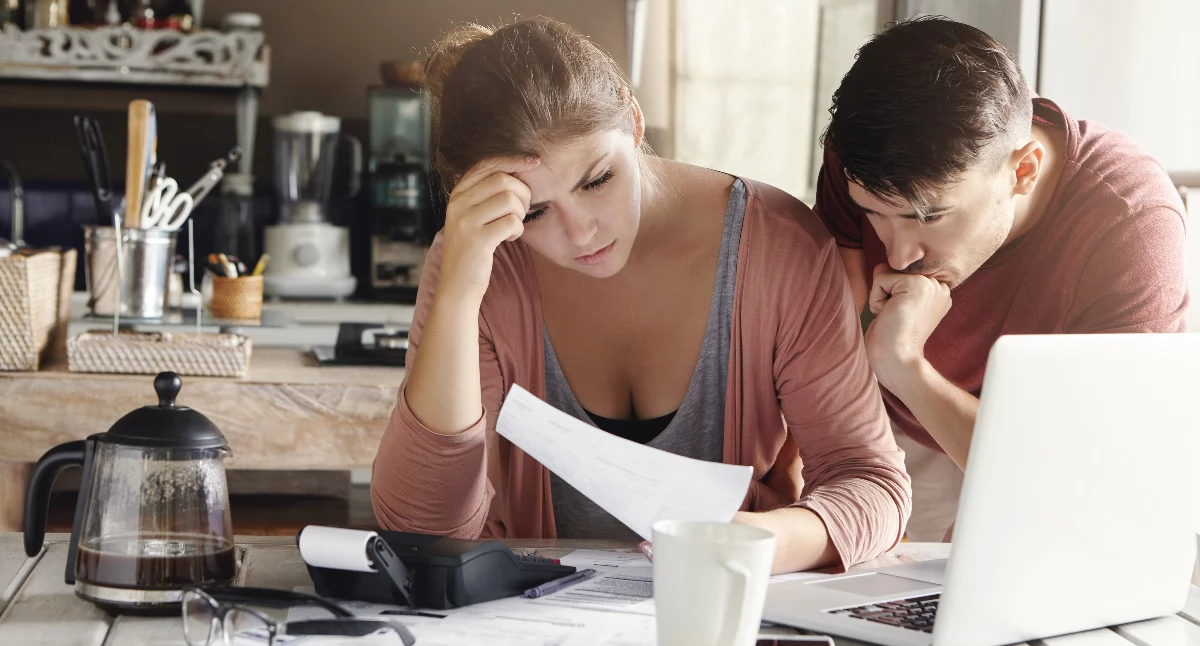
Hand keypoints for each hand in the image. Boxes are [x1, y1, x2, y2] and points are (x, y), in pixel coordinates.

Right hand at [438, 156, 540, 303]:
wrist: (457, 285)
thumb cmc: (472, 249)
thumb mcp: (472, 216)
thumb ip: (486, 194)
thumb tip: (518, 171)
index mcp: (457, 194)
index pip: (487, 164)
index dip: (513, 160)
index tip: (534, 161)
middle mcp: (458, 203)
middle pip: (503, 180)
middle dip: (522, 194)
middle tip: (521, 212)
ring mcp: (465, 221)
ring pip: (510, 200)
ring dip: (520, 214)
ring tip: (512, 226)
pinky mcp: (477, 240)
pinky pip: (512, 223)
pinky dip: (518, 230)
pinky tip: (508, 238)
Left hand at [864, 264, 951, 393]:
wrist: (899, 362)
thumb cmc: (893, 341)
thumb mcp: (894, 306)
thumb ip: (893, 284)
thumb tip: (881, 265)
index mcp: (937, 292)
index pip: (902, 274)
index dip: (891, 295)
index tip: (901, 318)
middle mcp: (938, 285)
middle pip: (894, 271)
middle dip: (886, 295)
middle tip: (897, 318)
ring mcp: (930, 284)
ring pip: (886, 273)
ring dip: (881, 298)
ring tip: (894, 317)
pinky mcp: (916, 284)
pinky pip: (880, 279)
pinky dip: (877, 300)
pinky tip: (890, 316)